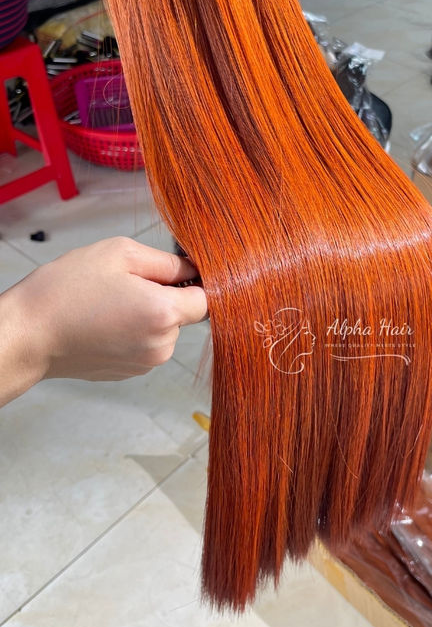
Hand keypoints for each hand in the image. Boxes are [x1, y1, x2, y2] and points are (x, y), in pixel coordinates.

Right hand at [0, 237, 206, 405]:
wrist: (26, 335)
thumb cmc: (66, 291)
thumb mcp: (120, 255)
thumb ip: (168, 262)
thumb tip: (196, 269)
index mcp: (164, 314)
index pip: (210, 298)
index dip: (198, 281)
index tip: (178, 272)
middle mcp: (161, 345)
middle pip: (187, 314)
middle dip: (168, 296)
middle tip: (129, 283)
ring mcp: (146, 363)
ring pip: (167, 330)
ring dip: (151, 314)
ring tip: (112, 303)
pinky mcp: (130, 372)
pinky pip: (148, 344)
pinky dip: (136, 331)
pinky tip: (107, 321)